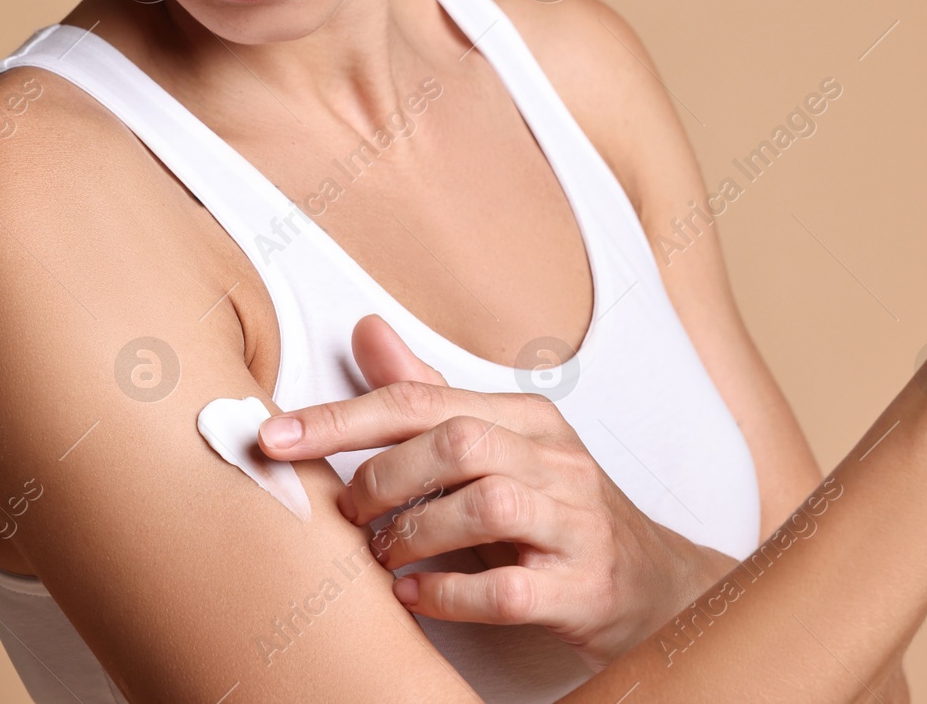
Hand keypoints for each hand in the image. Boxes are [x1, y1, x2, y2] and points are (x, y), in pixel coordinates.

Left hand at [257, 315, 740, 670]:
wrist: (653, 583)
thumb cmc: (552, 511)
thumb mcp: (493, 447)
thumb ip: (426, 397)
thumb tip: (366, 330)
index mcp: (525, 417)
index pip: (421, 400)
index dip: (340, 417)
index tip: (273, 438)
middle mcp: (555, 459)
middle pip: (456, 441)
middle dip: (381, 478)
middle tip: (346, 516)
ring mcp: (575, 523)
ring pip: (486, 505)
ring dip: (413, 534)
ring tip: (382, 556)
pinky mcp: (585, 586)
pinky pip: (509, 589)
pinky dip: (448, 594)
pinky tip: (416, 596)